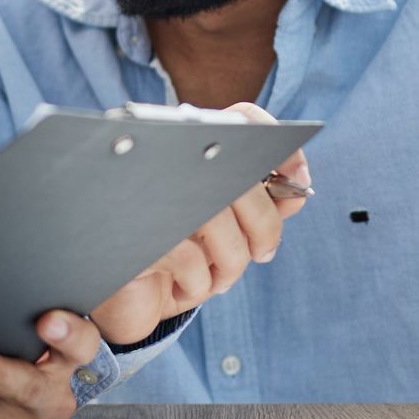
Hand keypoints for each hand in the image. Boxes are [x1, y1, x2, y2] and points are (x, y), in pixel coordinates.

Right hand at [89, 102, 311, 343]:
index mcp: (190, 150)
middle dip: (264, 227)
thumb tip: (297, 192)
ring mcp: (144, 191)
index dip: (277, 144)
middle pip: (240, 178)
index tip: (298, 179)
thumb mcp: (226, 232)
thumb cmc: (176, 256)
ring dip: (230, 265)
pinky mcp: (131, 230)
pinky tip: (180, 285)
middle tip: (263, 253)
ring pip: (219, 223)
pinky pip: (189, 258)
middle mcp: (164, 159)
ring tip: (215, 277)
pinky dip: (196, 283)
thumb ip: (262, 207)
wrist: (120, 299)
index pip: (241, 119)